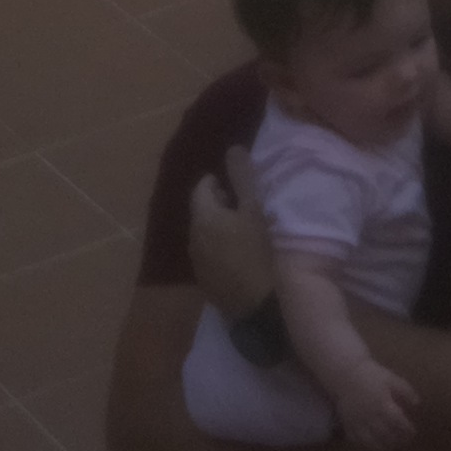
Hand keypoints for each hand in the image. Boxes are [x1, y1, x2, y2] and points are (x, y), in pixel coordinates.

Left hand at [187, 149, 275, 315]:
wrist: (257, 302)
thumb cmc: (257, 251)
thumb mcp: (254, 210)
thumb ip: (242, 178)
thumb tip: (233, 148)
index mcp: (203, 217)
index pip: (201, 187)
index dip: (218, 182)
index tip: (237, 188)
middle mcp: (193, 237)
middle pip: (201, 210)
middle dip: (219, 204)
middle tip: (244, 206)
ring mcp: (196, 260)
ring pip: (203, 232)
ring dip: (218, 226)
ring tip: (243, 230)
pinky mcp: (203, 279)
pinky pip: (207, 252)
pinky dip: (218, 246)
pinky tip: (237, 254)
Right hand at [332, 360, 413, 450]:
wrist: (346, 375)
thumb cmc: (371, 375)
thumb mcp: (392, 379)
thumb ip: (406, 391)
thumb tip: (416, 403)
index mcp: (383, 404)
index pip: (398, 422)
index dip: (406, 429)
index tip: (412, 432)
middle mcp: (370, 416)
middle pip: (386, 434)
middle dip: (397, 440)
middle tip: (404, 442)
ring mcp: (358, 422)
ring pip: (371, 441)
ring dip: (383, 447)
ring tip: (391, 447)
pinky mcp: (348, 424)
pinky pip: (356, 440)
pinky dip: (365, 445)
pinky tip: (372, 444)